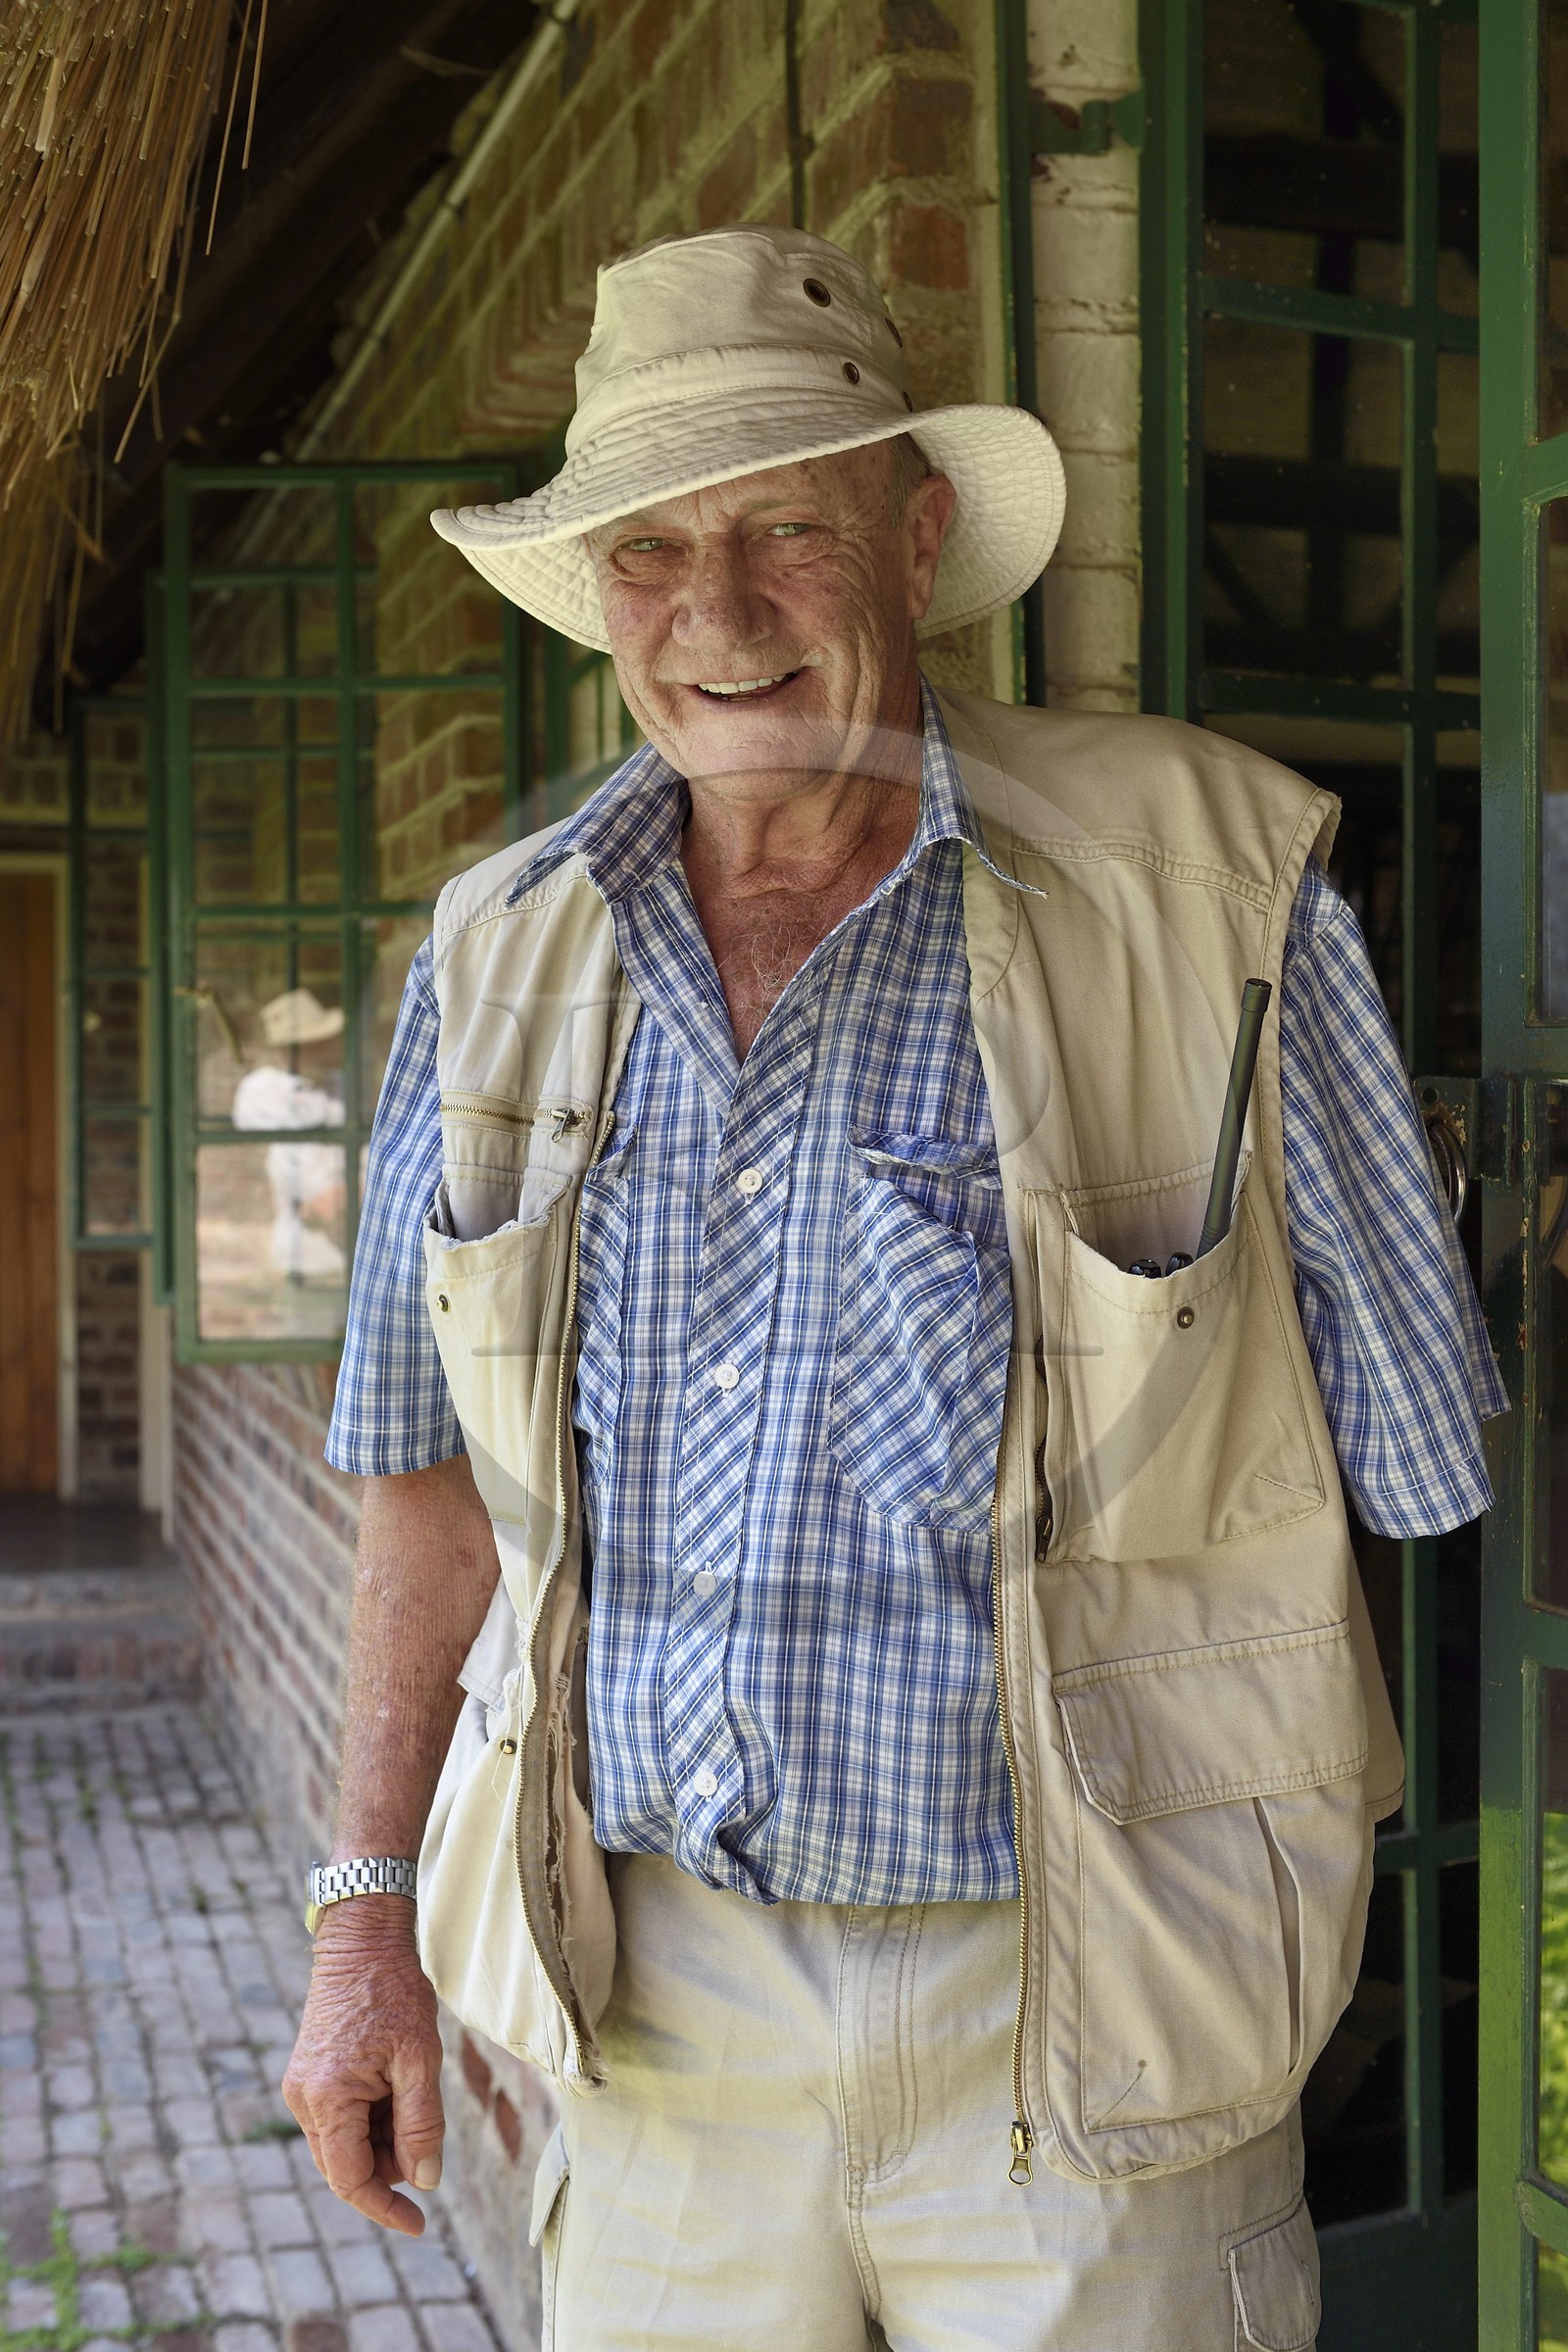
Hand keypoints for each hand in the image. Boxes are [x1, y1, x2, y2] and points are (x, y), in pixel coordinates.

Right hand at [282, 1898, 445, 2235]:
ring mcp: (304, 2087)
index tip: (419, 2224)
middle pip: (346, 2164)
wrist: (362, 1940)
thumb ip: (421, 2124)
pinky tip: (398, 2091)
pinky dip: (372, 2120)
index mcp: (327, 2100)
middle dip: (390, 2168)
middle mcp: (304, 2100)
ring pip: (344, 2143)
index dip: (385, 2208)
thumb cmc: (393, 1993)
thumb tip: (424, 2180)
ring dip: (383, 2141)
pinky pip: (340, 2118)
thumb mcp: (419, 2060)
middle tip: (428, 2140)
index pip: (351, 2180)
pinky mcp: (311, 2075)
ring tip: (414, 2096)